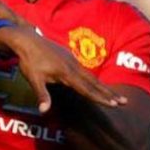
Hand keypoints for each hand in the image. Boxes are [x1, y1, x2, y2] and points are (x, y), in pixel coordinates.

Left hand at [0, 26, 126, 113]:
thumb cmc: (29, 60)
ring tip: (112, 94)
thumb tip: (44, 111)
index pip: (87, 89)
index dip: (100, 98)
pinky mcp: (68, 55)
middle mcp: (73, 66)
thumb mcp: (33, 79)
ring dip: (102, 85)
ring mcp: (72, 59)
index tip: (114, 104)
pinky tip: (94, 81)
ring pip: (90, 75)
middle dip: (108, 93)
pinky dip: (92, 77)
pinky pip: (83, 69)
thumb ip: (42, 95)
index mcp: (67, 73)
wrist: (26, 39)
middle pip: (94, 82)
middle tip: (123, 102)